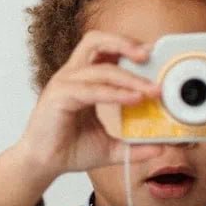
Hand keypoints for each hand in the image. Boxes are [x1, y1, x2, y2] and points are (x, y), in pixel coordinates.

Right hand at [12, 30, 166, 183]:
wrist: (44, 165)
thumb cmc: (70, 149)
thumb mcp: (111, 147)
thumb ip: (134, 145)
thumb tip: (161, 147)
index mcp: (83, 79)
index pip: (105, 51)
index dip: (128, 47)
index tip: (154, 55)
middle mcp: (72, 76)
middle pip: (96, 41)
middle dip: (124, 43)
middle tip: (150, 55)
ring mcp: (64, 84)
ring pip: (100, 68)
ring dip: (129, 76)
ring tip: (151, 89)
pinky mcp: (58, 97)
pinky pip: (91, 90)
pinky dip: (115, 93)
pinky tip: (134, 99)